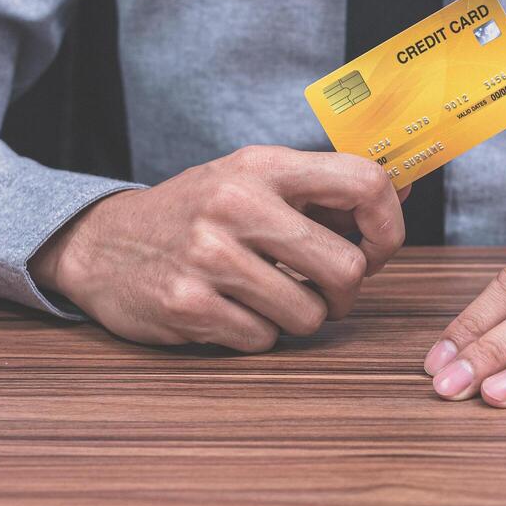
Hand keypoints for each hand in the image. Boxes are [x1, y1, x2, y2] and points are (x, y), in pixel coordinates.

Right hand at [30, 146, 405, 351]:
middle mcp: (237, 204)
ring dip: (299, 317)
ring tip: (269, 299)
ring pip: (309, 314)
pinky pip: (263, 340)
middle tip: (324, 292)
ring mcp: (209, 256)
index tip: (376, 251)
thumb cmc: (195, 213)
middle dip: (345, 293)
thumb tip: (404, 185)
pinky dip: (257, 335)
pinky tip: (231, 311)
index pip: (363, 182)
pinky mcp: (188, 306)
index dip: (388, 227)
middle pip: (346, 268)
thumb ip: (321, 190)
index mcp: (262, 166)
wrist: (101, 243)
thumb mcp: (251, 179)